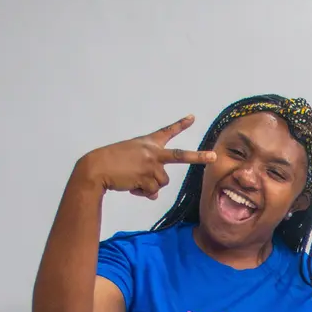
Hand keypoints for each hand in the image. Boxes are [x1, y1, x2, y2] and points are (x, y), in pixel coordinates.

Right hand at [76, 115, 215, 200]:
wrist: (97, 168)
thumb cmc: (112, 164)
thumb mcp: (132, 163)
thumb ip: (148, 175)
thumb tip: (155, 194)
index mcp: (147, 143)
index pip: (166, 131)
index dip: (180, 125)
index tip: (193, 118)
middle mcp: (152, 151)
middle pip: (181, 156)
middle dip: (199, 157)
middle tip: (214, 157)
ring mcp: (151, 164)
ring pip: (162, 182)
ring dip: (149, 185)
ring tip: (133, 178)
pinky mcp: (148, 177)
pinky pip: (152, 191)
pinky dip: (142, 192)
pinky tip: (130, 185)